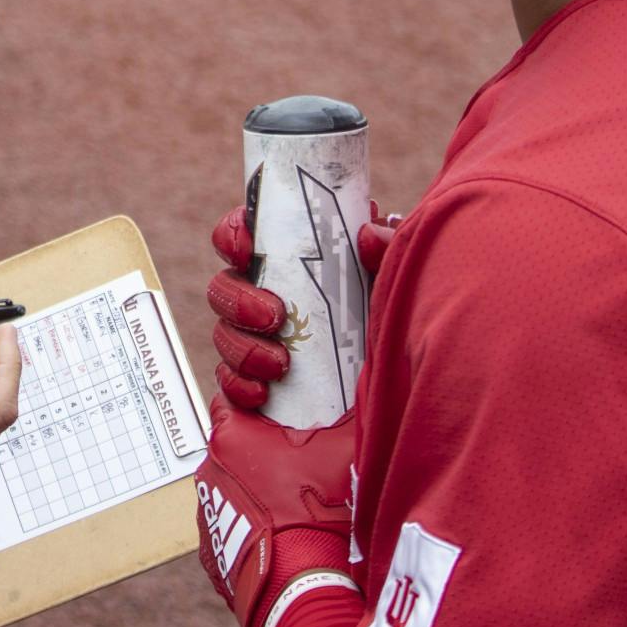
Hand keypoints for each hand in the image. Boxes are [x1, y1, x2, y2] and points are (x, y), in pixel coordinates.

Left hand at [197, 400, 360, 626]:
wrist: (304, 588)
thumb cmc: (320, 511)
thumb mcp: (347, 448)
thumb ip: (355, 409)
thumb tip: (373, 382)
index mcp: (230, 436)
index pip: (235, 402)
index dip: (261, 406)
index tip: (285, 415)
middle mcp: (208, 471)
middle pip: (236, 449)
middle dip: (265, 452)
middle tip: (301, 463)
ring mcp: (206, 516)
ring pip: (234, 491)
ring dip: (258, 493)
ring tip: (296, 506)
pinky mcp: (213, 556)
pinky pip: (233, 532)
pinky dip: (254, 531)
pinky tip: (284, 537)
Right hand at [207, 202, 398, 409]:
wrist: (403, 384)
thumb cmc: (390, 314)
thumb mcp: (395, 278)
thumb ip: (391, 247)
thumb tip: (368, 235)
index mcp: (290, 259)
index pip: (243, 234)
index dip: (234, 236)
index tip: (246, 249)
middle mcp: (266, 294)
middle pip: (223, 286)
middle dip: (238, 300)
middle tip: (274, 316)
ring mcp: (256, 339)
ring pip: (223, 334)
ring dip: (243, 347)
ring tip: (278, 364)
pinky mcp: (254, 379)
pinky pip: (228, 380)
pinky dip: (238, 385)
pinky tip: (262, 393)